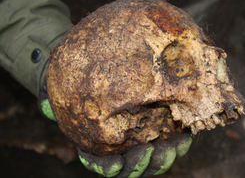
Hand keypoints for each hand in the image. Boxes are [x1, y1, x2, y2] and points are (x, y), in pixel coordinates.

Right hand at [38, 93, 191, 176]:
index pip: (102, 166)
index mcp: (99, 150)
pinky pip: (170, 143)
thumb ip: (57, 103)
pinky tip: (185, 136)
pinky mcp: (159, 134)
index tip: (113, 166)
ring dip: (164, 157)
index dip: (107, 169)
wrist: (105, 89)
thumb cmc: (87, 96)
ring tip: (173, 146)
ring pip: (154, 160)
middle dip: (142, 164)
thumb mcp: (70, 98)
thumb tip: (44, 104)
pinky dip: (178, 142)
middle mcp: (122, 152)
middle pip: (132, 168)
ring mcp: (141, 144)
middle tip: (149, 152)